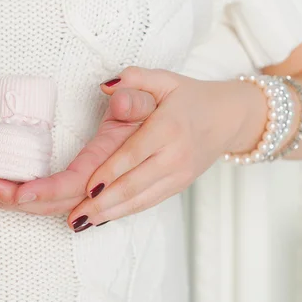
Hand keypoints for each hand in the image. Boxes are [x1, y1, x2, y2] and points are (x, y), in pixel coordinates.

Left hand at [67, 66, 267, 230]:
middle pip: (134, 184)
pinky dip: (123, 212)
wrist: (228, 118)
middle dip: (103, 202)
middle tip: (74, 215)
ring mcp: (179, 175)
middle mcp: (175, 156)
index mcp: (169, 127)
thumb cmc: (187, 97)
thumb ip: (136, 79)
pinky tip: (100, 218)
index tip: (88, 188)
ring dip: (109, 213)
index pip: (134, 153)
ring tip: (80, 222)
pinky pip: (148, 202)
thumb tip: (109, 86)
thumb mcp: (164, 79)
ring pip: (140, 199)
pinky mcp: (178, 186)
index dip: (110, 172)